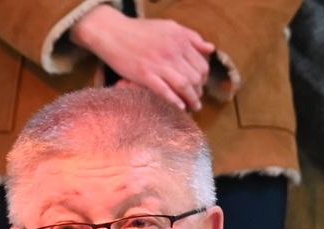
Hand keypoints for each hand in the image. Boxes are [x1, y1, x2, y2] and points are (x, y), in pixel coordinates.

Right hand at [70, 5, 214, 111]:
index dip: (204, 78)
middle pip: (195, 77)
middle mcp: (172, 51)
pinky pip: (165, 92)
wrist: (112, 32)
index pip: (201, 64)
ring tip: (193, 106)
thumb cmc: (140, 30)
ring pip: (184, 86)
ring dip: (191, 99)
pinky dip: (175, 101)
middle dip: (199, 91)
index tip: (200, 85)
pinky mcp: (145, 74)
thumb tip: (211, 49)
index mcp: (179, 39)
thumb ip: (191, 37)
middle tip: (197, 98)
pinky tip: (179, 107)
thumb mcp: (169, 27)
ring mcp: (159, 64)